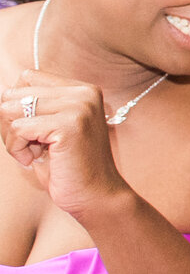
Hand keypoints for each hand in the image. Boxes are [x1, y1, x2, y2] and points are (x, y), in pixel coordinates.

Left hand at [5, 70, 128, 218]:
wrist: (96, 195)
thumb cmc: (68, 166)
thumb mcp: (48, 129)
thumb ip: (32, 106)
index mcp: (82, 89)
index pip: (27, 78)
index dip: (17, 106)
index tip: (32, 131)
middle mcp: (83, 92)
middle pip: (13, 94)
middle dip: (11, 123)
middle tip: (31, 145)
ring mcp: (79, 107)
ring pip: (10, 110)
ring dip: (12, 137)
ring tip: (33, 152)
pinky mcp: (70, 125)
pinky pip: (18, 129)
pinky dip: (16, 149)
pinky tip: (33, 160)